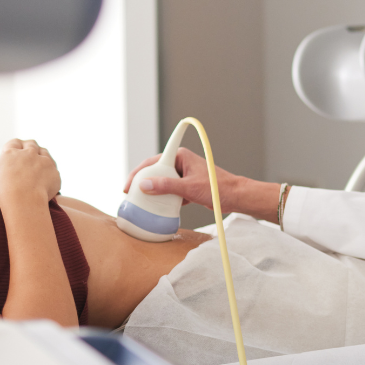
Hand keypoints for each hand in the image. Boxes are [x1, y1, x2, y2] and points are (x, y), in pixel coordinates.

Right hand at [0, 139, 60, 208]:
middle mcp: (28, 153)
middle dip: (30, 147)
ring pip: (44, 152)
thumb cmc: (5, 193)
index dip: (17, 146)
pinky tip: (46, 179)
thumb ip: (4, 169)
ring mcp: (43, 160)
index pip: (14, 143)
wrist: (23, 199)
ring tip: (39, 165)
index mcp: (11, 153)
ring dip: (42, 156)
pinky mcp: (54, 171)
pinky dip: (50, 172)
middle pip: (31, 144)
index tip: (18, 151)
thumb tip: (8, 169)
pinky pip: (53, 169)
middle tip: (30, 155)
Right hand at [122, 148, 282, 220]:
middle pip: (155, 172)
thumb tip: (145, 185)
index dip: (139, 172)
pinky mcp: (187, 186)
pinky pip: (170, 191)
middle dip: (144, 184)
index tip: (129, 184)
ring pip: (162, 183)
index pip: (153, 161)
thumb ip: (166, 186)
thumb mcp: (188, 188)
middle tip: (132, 197)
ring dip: (154, 193)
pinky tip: (158, 208)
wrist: (235, 197)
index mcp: (181, 156)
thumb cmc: (217, 188)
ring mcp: (184, 175)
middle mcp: (181, 163)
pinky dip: (164, 199)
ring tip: (142, 203)